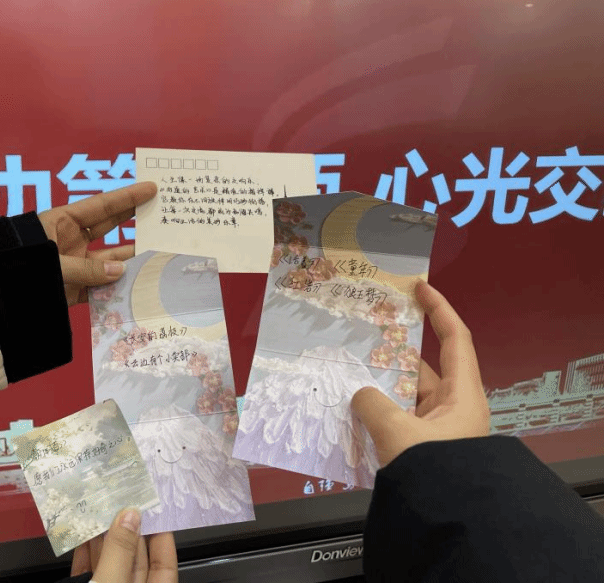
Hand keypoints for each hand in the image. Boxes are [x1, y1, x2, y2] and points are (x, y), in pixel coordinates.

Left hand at [38, 182, 157, 305]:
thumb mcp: (51, 262)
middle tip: (161, 218)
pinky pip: (99, 289)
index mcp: (62, 223)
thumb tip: (121, 272)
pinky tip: (136, 290)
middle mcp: (71, 242)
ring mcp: (74, 266)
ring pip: (109, 262)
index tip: (151, 188)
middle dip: (135, 224)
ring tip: (157, 259)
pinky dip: (115, 292)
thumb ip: (87, 268)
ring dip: (130, 262)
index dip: (127, 198)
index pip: (102, 207)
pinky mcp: (72, 291)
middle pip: (110, 230)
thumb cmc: (15, 265)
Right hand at [70, 509, 177, 582]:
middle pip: (134, 560)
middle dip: (126, 530)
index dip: (160, 535)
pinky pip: (88, 571)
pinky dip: (85, 553)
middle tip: (119, 501)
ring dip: (103, 537)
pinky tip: (82, 532)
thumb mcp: (112, 582)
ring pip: (110, 563)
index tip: (152, 508)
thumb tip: (129, 516)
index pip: (164, 565)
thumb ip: (120, 551)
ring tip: (99, 509)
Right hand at [351, 281, 489, 466]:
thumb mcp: (398, 433)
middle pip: (422, 369)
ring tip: (346, 375)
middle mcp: (454, 408)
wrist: (449, 521)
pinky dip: (379, 413)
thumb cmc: (433, 472)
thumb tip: (360, 395)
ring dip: (380, 389)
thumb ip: (373, 405)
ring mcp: (439, 430)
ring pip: (406, 397)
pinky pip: (400, 421)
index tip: (419, 287)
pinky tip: (352, 411)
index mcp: (462, 394)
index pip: (455, 338)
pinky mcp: (424, 450)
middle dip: (392, 355)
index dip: (440, 309)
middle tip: (362, 339)